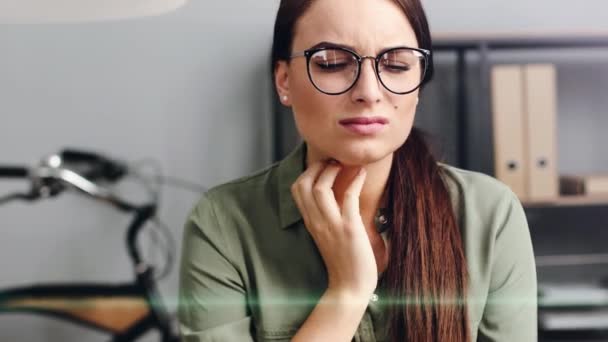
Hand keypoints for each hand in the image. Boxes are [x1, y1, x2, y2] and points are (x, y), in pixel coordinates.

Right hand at [290, 160, 376, 296]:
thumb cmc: (343, 261)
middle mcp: (317, 222)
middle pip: (304, 185)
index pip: (297, 190)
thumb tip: (334, 196)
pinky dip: (354, 181)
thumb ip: (326, 217)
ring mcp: (332, 225)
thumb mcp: (327, 235)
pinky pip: (348, 198)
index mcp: (311, 222)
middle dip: (317, 167)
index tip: (322, 165)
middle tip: (332, 161)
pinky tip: (361, 173)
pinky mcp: (349, 229)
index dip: (308, 172)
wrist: (350, 287)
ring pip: (320, 189)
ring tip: (344, 164)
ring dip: (332, 171)